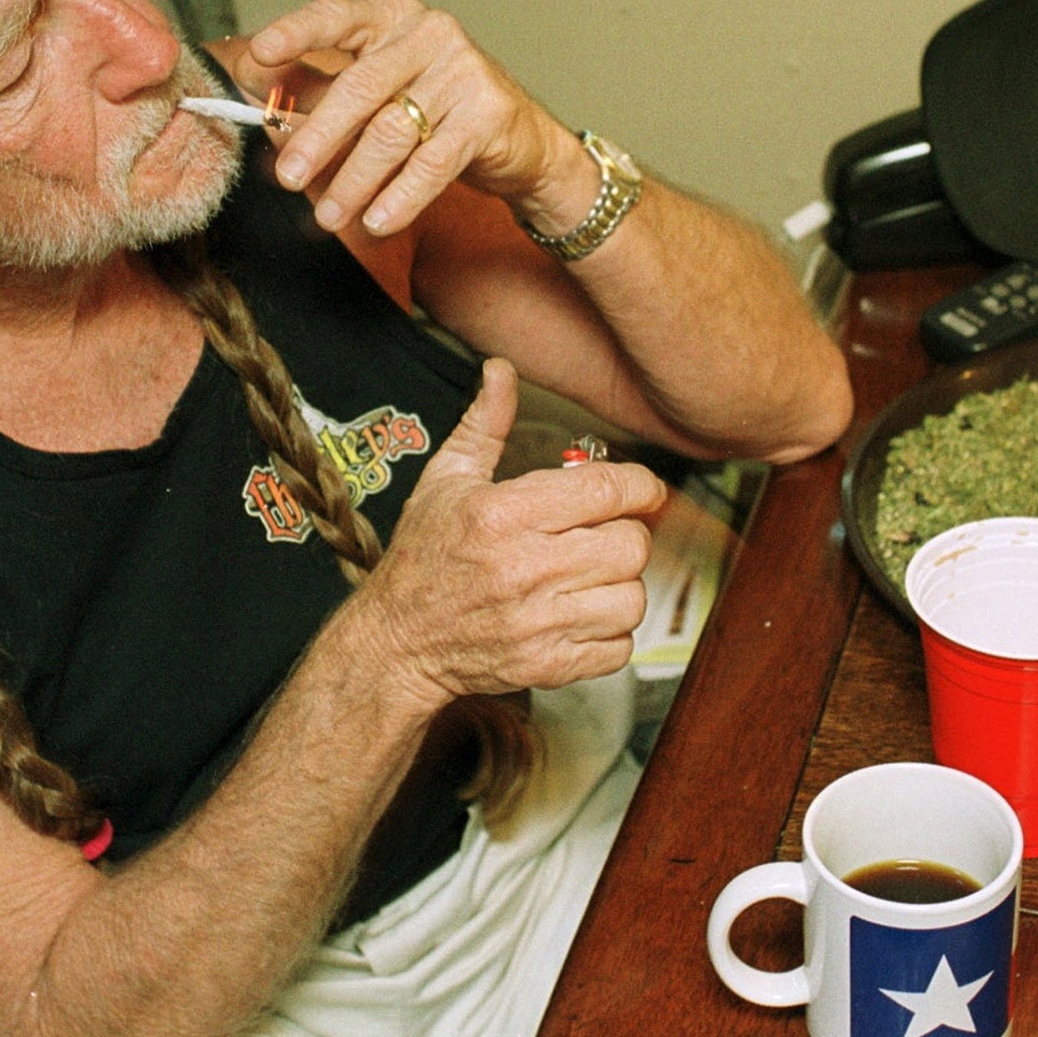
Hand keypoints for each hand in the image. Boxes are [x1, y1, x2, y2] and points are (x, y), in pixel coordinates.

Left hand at [233, 0, 580, 237]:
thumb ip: (326, 95)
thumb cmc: (438, 112)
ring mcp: (464, 71)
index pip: (337, 16)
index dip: (296, 33)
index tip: (259, 56)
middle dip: (319, 137)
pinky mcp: (488, 114)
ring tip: (330, 216)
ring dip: (355, 180)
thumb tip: (267, 115)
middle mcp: (430, 33)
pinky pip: (432, 163)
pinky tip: (377, 221)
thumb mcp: (381, 93)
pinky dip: (401, 197)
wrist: (522, 142)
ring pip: (393, 131)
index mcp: (393, 16)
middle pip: (361, 86)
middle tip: (289, 176)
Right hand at [330, 359, 667, 711]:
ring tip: (590, 577)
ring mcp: (537, 623)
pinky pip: (619, 647)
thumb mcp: (446, 480)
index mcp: (504, 514)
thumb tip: (501, 370)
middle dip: (624, 534)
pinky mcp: (547, 666)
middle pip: (631, 544)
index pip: (608, 490)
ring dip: (620, 585)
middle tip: (600, 535)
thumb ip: (485, 424)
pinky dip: (611, 633)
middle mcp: (524, 568)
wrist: (396, 642)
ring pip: (632, 597)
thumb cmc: (422, 558)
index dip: (640, 486)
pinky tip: (582, 614)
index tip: (642, 490)